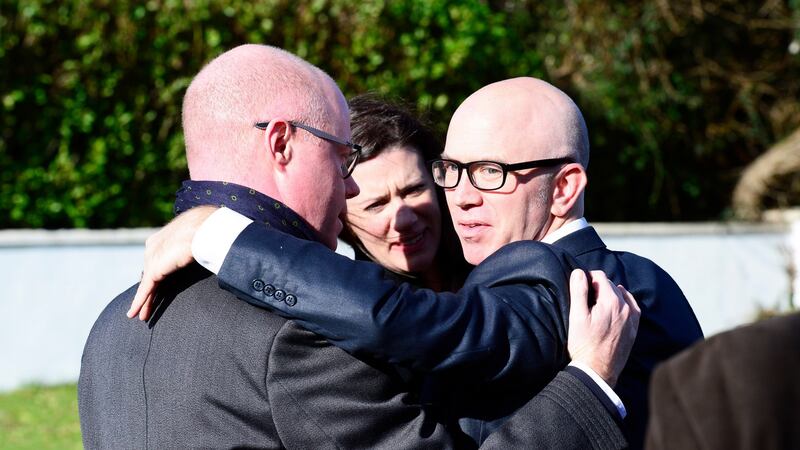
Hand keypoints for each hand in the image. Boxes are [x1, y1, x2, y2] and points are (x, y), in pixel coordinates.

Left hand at [127, 206, 217, 319]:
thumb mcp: (200, 238)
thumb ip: (197, 246)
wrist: (206, 228)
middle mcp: (154, 246)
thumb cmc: (210, 229)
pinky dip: (140, 302)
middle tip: (146, 304)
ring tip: (142, 316)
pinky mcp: (155, 269)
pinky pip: (146, 289)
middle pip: (149, 273)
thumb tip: (210, 252)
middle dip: (148, 289)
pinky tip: (133, 314)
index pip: (158, 259)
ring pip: (147, 284)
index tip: (159, 286)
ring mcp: (152, 257)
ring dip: (144, 301)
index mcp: (164, 237)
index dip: (157, 275)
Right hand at [567, 269, 639, 386]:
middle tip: (585, 298)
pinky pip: (632, 307)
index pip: (600, 276)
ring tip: (597, 305)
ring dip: (610, 295)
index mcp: (611, 301)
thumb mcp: (576, 316)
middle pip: (611, 285)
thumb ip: (578, 290)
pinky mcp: (633, 329)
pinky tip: (614, 309)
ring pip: (622, 295)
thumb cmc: (584, 344)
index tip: (579, 287)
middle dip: (598, 287)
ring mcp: (632, 318)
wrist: (597, 371)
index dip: (587, 278)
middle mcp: (626, 307)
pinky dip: (623, 304)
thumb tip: (579, 272)